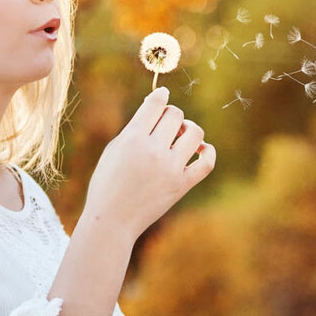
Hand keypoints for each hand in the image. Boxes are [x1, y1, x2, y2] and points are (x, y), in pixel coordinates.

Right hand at [82, 87, 216, 242]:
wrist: (112, 220)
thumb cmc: (108, 182)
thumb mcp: (114, 150)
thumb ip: (135, 128)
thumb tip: (156, 105)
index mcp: (133, 138)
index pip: (156, 103)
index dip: (160, 95)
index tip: (162, 95)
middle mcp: (154, 150)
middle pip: (175, 114)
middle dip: (171, 115)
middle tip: (165, 124)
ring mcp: (170, 168)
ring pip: (194, 133)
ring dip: (189, 129)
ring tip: (180, 135)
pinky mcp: (182, 184)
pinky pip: (207, 162)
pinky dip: (207, 151)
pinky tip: (200, 149)